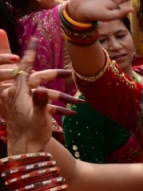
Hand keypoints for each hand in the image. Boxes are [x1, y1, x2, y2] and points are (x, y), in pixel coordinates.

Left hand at [0, 40, 78, 154]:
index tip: (34, 40)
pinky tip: (68, 111)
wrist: (25, 151)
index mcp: (19, 93)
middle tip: (68, 73)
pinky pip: (38, 102)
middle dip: (53, 75)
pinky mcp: (23, 110)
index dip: (30, 53)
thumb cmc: (32, 134)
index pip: (25, 68)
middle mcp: (16, 94)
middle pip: (36, 78)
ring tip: (77, 100)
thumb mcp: (39, 118)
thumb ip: (40, 102)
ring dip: (58, 94)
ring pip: (39, 91)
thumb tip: (41, 90)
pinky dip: (52, 104)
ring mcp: (18, 102)